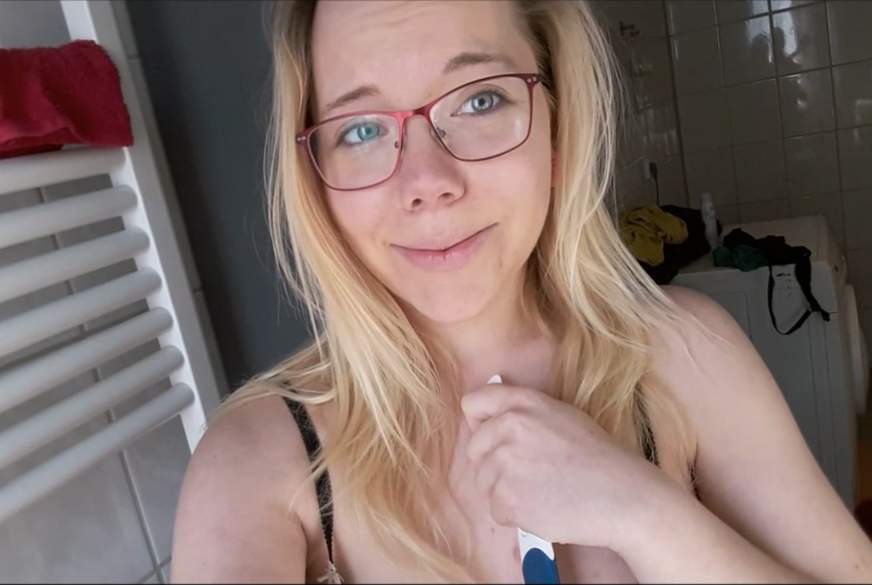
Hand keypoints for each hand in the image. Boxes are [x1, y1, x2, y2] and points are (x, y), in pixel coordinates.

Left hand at [461, 382, 675, 549]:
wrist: (622, 495)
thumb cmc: (597, 457)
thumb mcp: (560, 416)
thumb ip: (523, 414)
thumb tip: (491, 421)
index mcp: (523, 402)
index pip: (473, 404)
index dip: (480, 424)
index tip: (494, 438)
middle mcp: (508, 426)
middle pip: (474, 450)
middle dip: (494, 465)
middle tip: (531, 474)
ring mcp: (504, 462)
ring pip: (484, 482)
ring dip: (506, 492)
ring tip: (543, 491)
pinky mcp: (506, 497)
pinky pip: (495, 510)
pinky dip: (515, 515)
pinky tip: (543, 508)